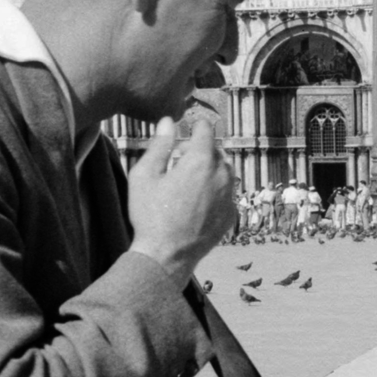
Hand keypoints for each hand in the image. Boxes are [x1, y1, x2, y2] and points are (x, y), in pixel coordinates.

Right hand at [128, 118, 236, 286]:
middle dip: (200, 149)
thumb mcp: (145, 175)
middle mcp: (221, 176)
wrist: (166, 255)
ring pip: (226, 171)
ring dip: (210, 168)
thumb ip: (159, 145)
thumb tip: (168, 122)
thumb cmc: (150, 215)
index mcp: (200, 161)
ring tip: (188, 178)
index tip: (191, 125)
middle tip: (179, 158)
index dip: (197, 125)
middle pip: (216, 151)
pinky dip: (215, 189)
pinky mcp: (231, 215)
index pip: (206, 131)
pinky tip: (196, 200)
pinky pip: (227, 193)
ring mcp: (229, 196)